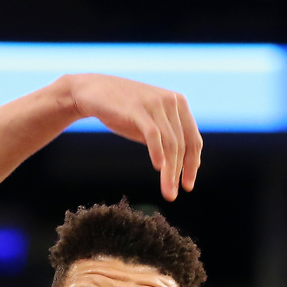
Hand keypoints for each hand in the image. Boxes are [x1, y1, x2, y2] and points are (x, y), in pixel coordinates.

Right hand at [64, 74, 201, 201]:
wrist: (93, 91)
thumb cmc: (122, 110)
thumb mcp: (150, 123)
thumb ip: (167, 137)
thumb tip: (183, 164)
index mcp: (179, 104)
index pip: (193, 140)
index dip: (192, 165)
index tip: (187, 185)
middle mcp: (172, 102)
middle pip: (182, 145)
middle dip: (180, 173)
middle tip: (173, 195)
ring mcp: (156, 104)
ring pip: (170, 143)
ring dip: (170, 171)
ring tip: (167, 191)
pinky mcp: (139, 109)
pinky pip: (154, 134)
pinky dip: (158, 152)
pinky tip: (158, 168)